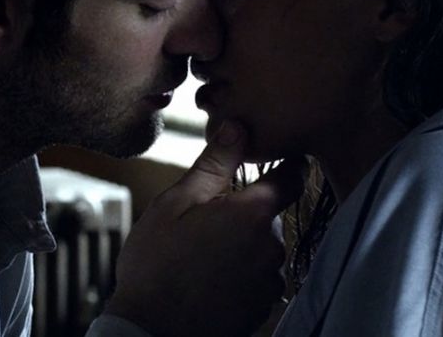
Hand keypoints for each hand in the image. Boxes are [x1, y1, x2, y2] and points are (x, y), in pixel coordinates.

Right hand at [105, 121, 304, 336]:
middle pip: (269, 217)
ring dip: (241, 248)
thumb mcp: (176, 203)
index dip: (284, 166)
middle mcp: (271, 245)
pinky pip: (258, 279)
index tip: (275, 163)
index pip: (291, 177)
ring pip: (262, 249)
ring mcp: (269, 280)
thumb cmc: (156, 265)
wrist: (150, 331)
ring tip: (201, 258)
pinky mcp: (262, 307)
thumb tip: (238, 125)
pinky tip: (210, 281)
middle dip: (243, 216)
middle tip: (204, 226)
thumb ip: (214, 163)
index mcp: (252, 213)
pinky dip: (240, 276)